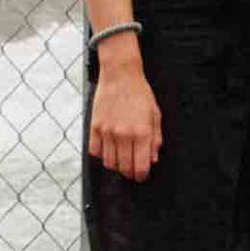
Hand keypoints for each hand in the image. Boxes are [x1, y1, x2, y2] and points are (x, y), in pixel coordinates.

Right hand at [86, 52, 160, 178]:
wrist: (120, 74)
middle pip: (124, 168)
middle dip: (130, 173)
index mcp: (142, 132)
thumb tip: (152, 159)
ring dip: (116, 165)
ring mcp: (107, 131)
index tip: (141, 175)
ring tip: (120, 159)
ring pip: (109, 163)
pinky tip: (108, 148)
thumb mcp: (155, 115)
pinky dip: (101, 154)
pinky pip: (95, 151)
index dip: (141, 175)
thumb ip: (155, 139)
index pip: (140, 166)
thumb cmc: (139, 93)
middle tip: (132, 170)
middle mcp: (123, 134)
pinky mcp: (94, 126)